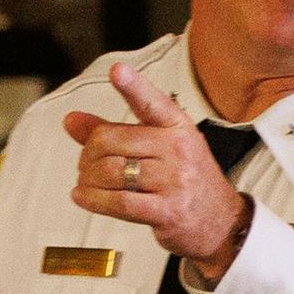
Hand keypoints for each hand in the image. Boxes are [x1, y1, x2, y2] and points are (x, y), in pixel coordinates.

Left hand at [65, 63, 249, 274]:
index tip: (118, 71)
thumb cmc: (185, 180)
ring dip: (88, 179)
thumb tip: (71, 121)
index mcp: (178, 128)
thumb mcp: (159, 148)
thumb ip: (114, 132)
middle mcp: (179, 150)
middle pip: (111, 141)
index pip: (153, 103)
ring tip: (87, 182)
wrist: (221, 222)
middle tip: (86, 164)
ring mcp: (175, 181)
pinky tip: (83, 197)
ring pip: (110, 171)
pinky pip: (118, 201)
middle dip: (88, 154)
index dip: (134, 87)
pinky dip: (92, 199)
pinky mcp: (167, 211)